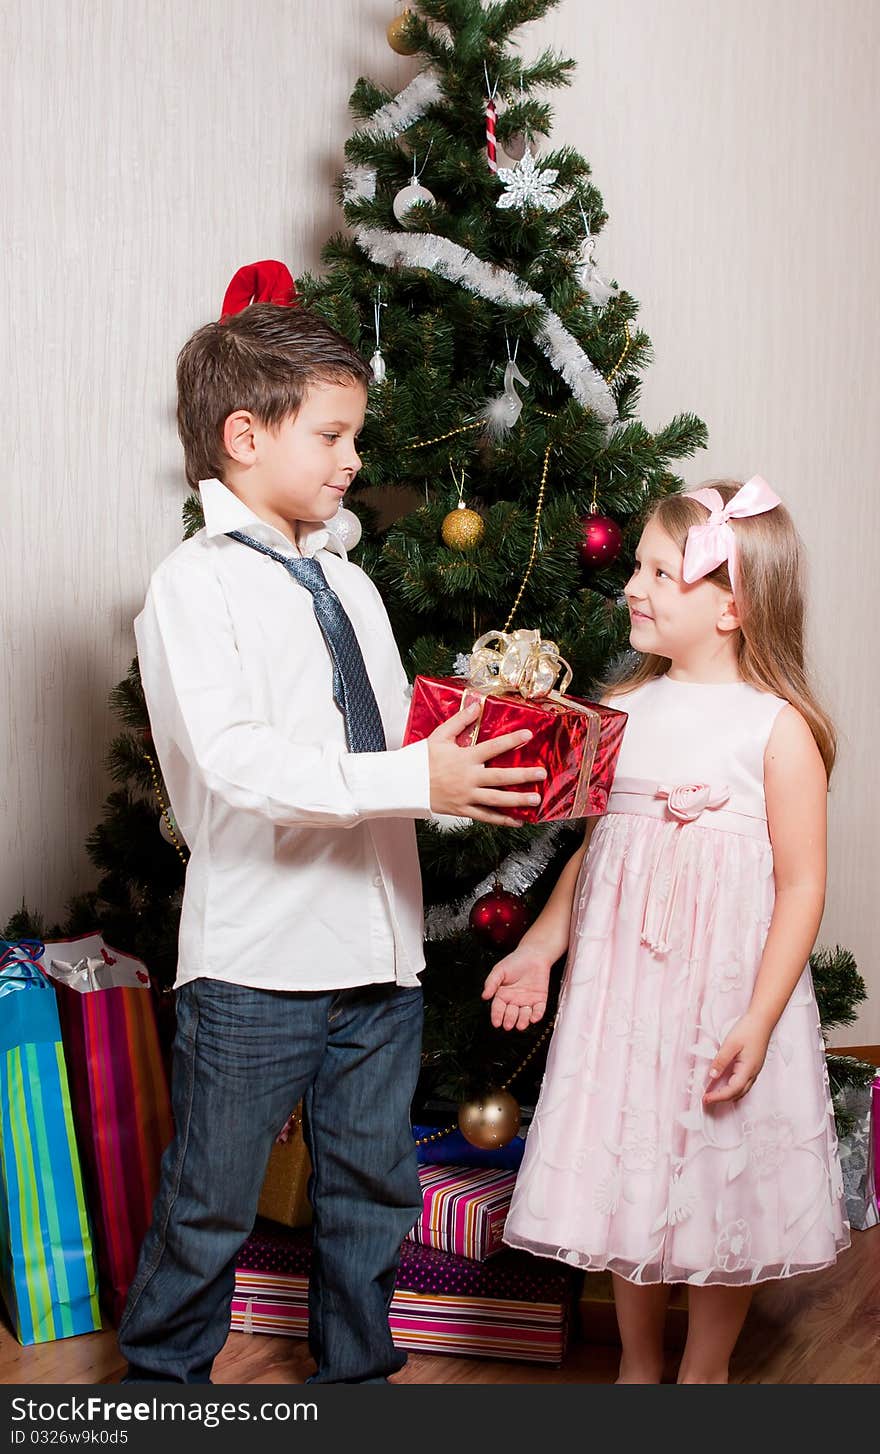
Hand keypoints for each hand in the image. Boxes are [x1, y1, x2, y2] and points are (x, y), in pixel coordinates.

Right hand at [427, 701, 546, 826]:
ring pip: (496, 799)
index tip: (528, 734)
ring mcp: (467, 796)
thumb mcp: (440, 736)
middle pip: (501, 777)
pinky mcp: (463, 809)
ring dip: (518, 800)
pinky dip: (502, 820)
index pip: (493, 747)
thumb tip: (477, 705)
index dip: (512, 740)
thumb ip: (460, 720)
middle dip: (523, 775)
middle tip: (541, 773)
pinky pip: (486, 816)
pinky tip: (517, 820)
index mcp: (465, 758)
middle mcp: (469, 778)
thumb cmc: (421, 759)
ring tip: (535, 799)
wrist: (405, 784)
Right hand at [482, 943, 552, 1031]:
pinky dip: (537, 1015)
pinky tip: (533, 1018)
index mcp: (502, 995)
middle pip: (510, 1014)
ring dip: (522, 1021)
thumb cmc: (515, 961)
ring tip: (520, 1025)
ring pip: (524, 1015)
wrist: (533, 954)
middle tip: (508, 1025)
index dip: (497, 1016)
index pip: (498, 1008)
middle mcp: (514, 1000)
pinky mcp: (539, 1000)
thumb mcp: (499, 970)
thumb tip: (484, 996)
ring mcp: (527, 1001)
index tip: (496, 1022)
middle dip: (509, 1020)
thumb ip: (491, 983)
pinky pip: (538, 1010)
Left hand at [703, 1013, 772, 1104]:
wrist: (762, 1020)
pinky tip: (725, 1084)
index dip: (718, 1097)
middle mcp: (753, 1073)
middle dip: (722, 1099)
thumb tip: (712, 1076)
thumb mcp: (730, 1044)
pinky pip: (743, 1083)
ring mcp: (754, 1070)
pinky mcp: (753, 1065)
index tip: (705, 1099)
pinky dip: (733, 1087)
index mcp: (748, 1069)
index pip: (732, 1090)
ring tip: (714, 1094)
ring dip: (728, 1095)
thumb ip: (721, 1060)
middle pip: (737, 1093)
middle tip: (707, 1099)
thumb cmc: (748, 1029)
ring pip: (741, 1090)